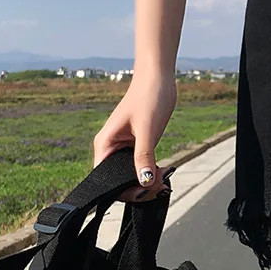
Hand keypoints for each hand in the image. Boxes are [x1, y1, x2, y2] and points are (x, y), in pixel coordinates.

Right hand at [93, 71, 176, 201]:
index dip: (123, 190)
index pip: (104, 180)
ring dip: (148, 181)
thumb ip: (144, 155)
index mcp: (104, 145)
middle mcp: (112, 148)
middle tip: (161, 186)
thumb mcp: (147, 128)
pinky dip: (153, 171)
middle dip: (139, 187)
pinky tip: (166, 172)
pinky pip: (143, 165)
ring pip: (133, 174)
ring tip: (166, 179)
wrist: (159, 78)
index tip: (145, 191)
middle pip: (119, 180)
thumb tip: (144, 182)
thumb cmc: (148, 97)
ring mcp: (126, 147)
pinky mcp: (139, 144)